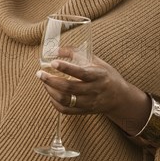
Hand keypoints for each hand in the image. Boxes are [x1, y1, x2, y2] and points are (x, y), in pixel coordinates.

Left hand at [36, 54, 150, 134]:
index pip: (80, 72)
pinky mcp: (84, 111)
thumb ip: (77, 53)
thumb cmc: (106, 75)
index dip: (66, 67)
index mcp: (98, 76)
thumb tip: (56, 49)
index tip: (53, 62)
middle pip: (69, 87)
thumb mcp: (97, 61)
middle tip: (40, 73)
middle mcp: (93, 90)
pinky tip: (51, 94)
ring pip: (65, 100)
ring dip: (51, 91)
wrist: (119, 97)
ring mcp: (88, 103)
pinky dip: (55, 102)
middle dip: (51, 80)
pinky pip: (65, 110)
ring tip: (44, 82)